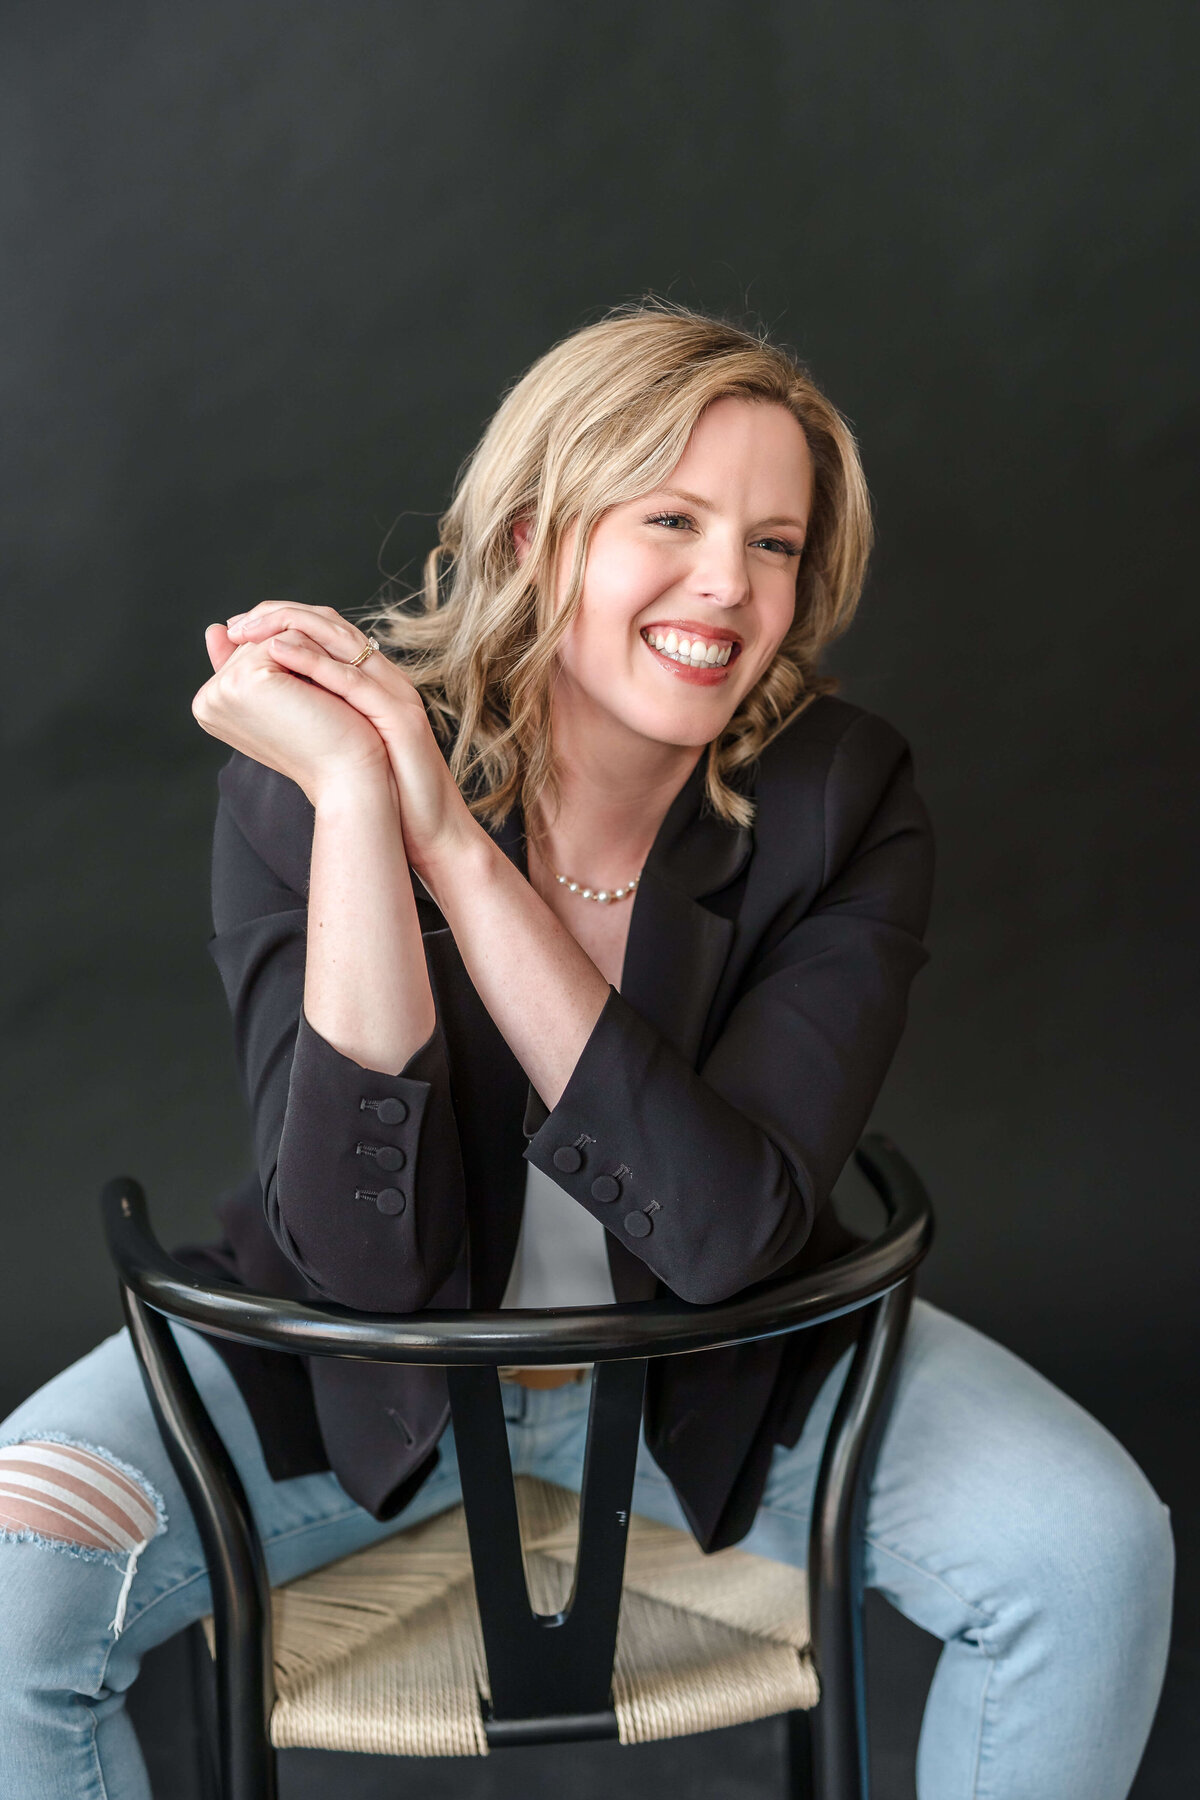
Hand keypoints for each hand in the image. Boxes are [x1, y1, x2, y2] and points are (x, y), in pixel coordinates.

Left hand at [219, 602, 480, 875]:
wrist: (425, 829)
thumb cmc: (383, 792)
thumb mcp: (339, 743)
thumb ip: (310, 714)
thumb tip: (262, 701)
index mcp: (371, 681)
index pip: (323, 629)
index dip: (279, 618)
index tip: (236, 628)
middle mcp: (386, 677)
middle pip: (330, 623)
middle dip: (278, 615)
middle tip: (236, 624)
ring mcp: (396, 693)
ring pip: (342, 640)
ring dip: (289, 627)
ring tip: (249, 631)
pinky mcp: (400, 717)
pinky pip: (353, 680)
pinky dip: (313, 661)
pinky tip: (277, 654)